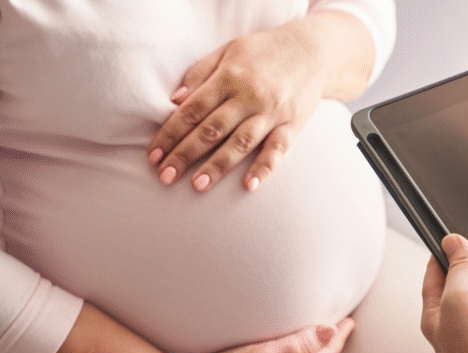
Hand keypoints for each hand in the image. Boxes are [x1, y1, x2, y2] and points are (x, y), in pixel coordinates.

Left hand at [147, 25, 325, 191]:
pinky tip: (250, 186)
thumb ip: (200, 74)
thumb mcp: (228, 51)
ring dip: (218, 165)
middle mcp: (249, 96)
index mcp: (229, 77)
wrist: (312, 51)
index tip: (154, 155)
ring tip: (198, 185)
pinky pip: (278, 149)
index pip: (192, 110)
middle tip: (166, 176)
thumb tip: (174, 100)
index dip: (170, 133)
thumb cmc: (264, 52)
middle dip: (186, 154)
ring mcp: (272, 112)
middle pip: (212, 130)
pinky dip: (264, 168)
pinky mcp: (293, 124)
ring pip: (241, 142)